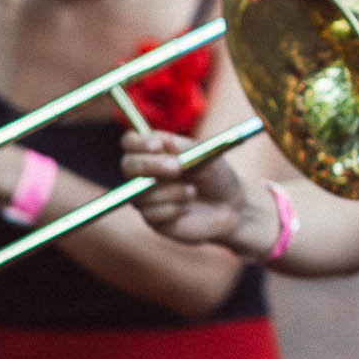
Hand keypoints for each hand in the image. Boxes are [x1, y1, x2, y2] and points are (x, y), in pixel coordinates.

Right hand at [120, 130, 258, 248]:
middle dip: (151, 165)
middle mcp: (144, 174)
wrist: (230, 208)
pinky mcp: (151, 219)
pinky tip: (186, 209)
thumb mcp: (207, 157)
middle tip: (177, 168)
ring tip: (192, 191)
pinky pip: (151, 213)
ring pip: (140, 192)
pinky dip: (173, 209)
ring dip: (170, 191)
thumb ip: (185, 148)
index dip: (138, 143)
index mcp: (155, 152)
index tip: (157, 146)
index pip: (130, 142)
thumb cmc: (217, 177)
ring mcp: (144, 197)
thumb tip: (163, 140)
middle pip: (128, 165)